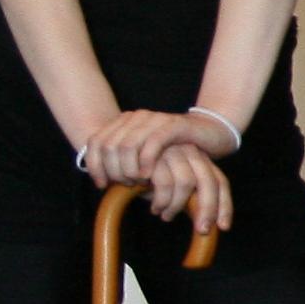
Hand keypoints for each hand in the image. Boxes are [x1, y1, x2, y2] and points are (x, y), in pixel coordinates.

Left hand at [83, 107, 238, 188]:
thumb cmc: (175, 152)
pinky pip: (153, 142)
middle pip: (108, 146)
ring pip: (127, 146)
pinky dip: (147, 161)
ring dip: (129, 169)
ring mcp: (155, 119)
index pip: (96, 142)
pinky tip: (148, 176)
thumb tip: (102, 181)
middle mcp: (137, 118)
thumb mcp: (144, 159)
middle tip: (125, 186)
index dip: (94, 166)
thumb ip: (123, 164)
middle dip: (114, 170)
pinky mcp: (174, 125)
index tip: (102, 185)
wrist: (210, 134)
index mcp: (125, 122)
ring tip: (137, 183)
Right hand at [148, 145, 232, 232]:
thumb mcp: (174, 187)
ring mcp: (174, 151)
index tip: (223, 227)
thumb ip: (190, 198)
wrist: (122, 157)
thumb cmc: (150, 177)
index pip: (220, 182)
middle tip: (201, 230)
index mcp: (200, 160)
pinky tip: (155, 208)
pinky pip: (165, 183)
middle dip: (208, 210)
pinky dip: (161, 201)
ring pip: (187, 183)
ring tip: (165, 215)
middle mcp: (191, 152)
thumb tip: (205, 223)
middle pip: (209, 182)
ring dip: (176, 206)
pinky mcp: (156, 154)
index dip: (224, 206)